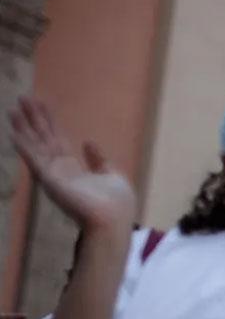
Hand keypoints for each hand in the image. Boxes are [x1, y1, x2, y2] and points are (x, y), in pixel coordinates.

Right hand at [9, 98, 136, 232]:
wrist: (113, 221)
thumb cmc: (116, 204)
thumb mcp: (111, 175)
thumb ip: (98, 160)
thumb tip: (88, 142)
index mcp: (74, 169)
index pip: (57, 140)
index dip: (49, 122)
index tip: (41, 104)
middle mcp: (59, 170)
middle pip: (43, 138)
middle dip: (34, 119)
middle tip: (23, 98)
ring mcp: (53, 175)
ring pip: (35, 145)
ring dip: (24, 128)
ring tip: (13, 109)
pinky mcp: (50, 180)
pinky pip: (35, 160)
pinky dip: (24, 147)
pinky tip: (14, 133)